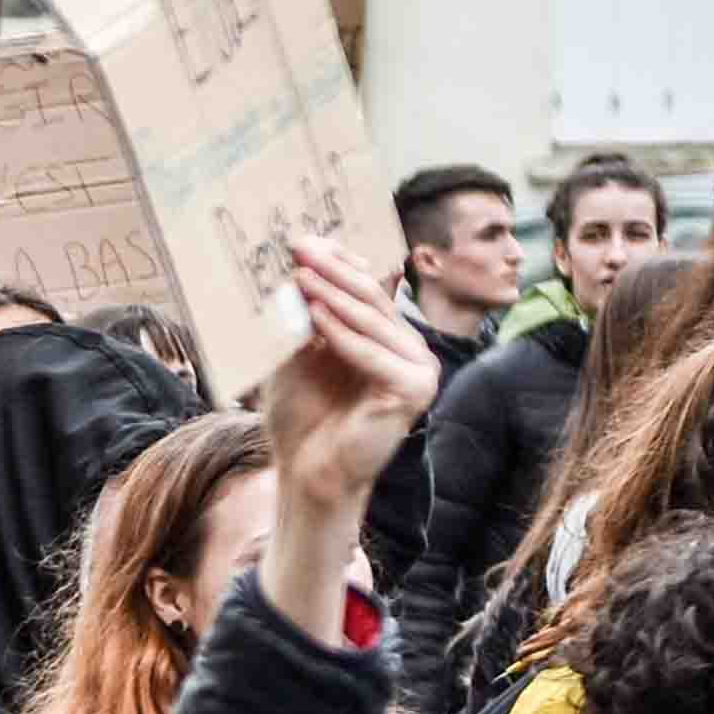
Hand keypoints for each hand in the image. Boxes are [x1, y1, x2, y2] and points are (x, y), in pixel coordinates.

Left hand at [250, 233, 437, 636]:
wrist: (308, 474)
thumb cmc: (301, 418)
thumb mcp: (296, 353)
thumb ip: (303, 315)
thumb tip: (295, 264)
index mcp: (388, 337)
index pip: (367, 287)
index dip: (336, 261)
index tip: (300, 240)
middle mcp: (409, 349)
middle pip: (371, 297)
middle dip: (332, 269)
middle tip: (298, 245)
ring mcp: (418, 369)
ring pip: (372, 321)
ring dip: (333, 295)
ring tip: (300, 273)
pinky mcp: (414, 390)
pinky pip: (373, 353)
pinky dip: (342, 333)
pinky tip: (315, 313)